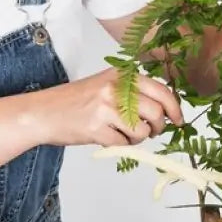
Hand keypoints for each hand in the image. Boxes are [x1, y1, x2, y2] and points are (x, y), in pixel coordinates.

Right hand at [31, 68, 183, 147]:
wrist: (43, 112)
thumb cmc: (74, 101)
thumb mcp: (106, 85)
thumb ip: (134, 93)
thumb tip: (165, 111)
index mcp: (122, 75)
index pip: (161, 91)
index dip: (175, 108)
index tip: (178, 120)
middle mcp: (116, 88)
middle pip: (157, 112)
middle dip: (157, 127)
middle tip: (150, 131)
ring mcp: (105, 108)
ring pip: (142, 131)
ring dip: (137, 138)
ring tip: (122, 134)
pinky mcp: (96, 128)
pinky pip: (123, 144)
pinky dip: (119, 145)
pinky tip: (106, 137)